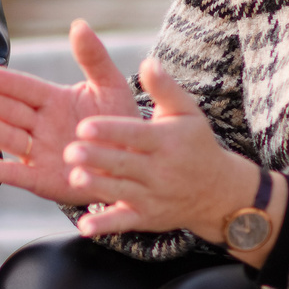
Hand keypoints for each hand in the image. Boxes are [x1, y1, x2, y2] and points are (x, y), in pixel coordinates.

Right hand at [0, 20, 141, 205]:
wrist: (135, 165)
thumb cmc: (121, 124)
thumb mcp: (111, 87)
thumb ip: (93, 58)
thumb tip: (78, 24)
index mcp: (54, 100)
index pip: (25, 88)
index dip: (6, 81)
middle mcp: (41, 125)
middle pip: (9, 110)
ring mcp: (39, 152)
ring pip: (6, 137)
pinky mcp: (40, 180)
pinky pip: (12, 174)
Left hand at [65, 62, 269, 264]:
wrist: (218, 191)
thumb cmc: (195, 144)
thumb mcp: (187, 112)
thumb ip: (164, 87)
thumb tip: (148, 61)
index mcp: (165, 141)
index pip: (135, 134)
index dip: (110, 131)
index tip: (84, 125)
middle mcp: (159, 170)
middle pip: (124, 163)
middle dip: (98, 158)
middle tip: (70, 151)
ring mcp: (153, 196)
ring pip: (121, 191)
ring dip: (97, 187)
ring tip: (74, 178)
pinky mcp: (147, 218)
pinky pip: (125, 222)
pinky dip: (105, 226)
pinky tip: (85, 227)